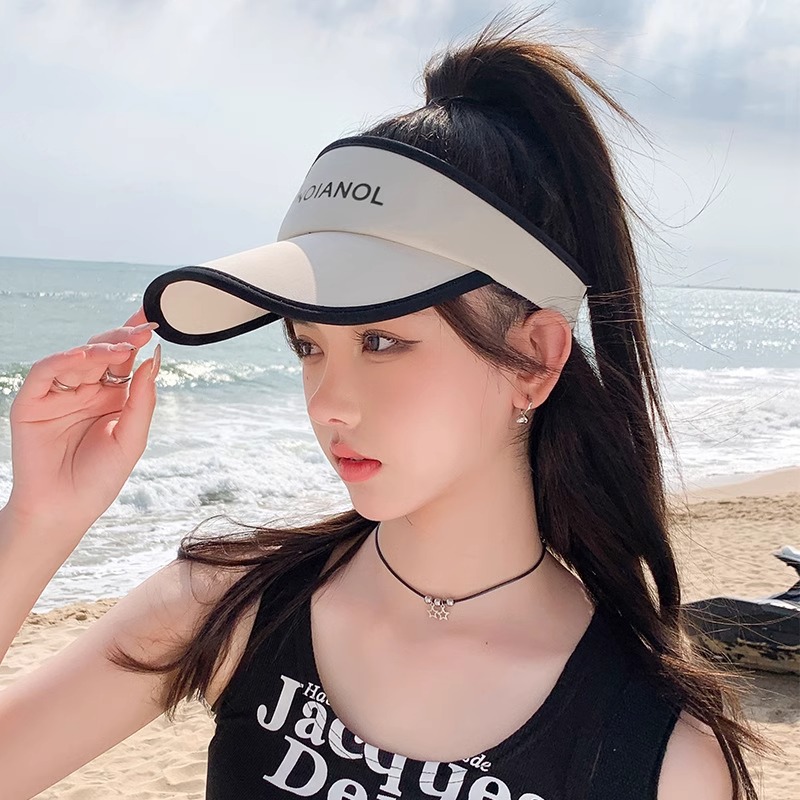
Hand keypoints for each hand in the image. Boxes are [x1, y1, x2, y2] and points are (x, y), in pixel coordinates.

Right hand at [5, 306, 160, 536]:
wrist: (65, 510)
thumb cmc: (99, 478)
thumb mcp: (132, 438)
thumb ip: (142, 400)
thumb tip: (152, 361)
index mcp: (112, 397)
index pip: (124, 360)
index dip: (135, 338)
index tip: (152, 319)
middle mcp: (85, 391)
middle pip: (102, 352)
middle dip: (122, 338)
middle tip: (141, 330)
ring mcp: (58, 395)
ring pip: (77, 357)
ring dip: (99, 348)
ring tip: (120, 348)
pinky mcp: (32, 403)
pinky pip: (45, 373)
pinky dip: (62, 360)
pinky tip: (83, 356)